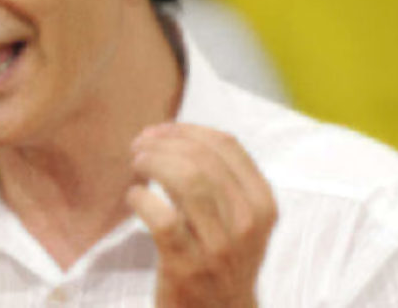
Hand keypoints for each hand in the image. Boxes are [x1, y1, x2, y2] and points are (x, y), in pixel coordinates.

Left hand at [127, 123, 276, 307]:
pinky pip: (161, 217)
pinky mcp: (186, 266)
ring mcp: (217, 247)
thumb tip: (175, 134)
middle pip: (202, 160)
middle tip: (140, 146)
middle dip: (164, 144)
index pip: (227, 146)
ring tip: (137, 164)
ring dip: (153, 163)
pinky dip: (141, 198)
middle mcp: (245, 224)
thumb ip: (223, 180)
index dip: (188, 130)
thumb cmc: (224, 259)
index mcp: (262, 205)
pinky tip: (135, 196)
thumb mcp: (241, 220)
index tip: (162, 131)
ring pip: (186, 181)